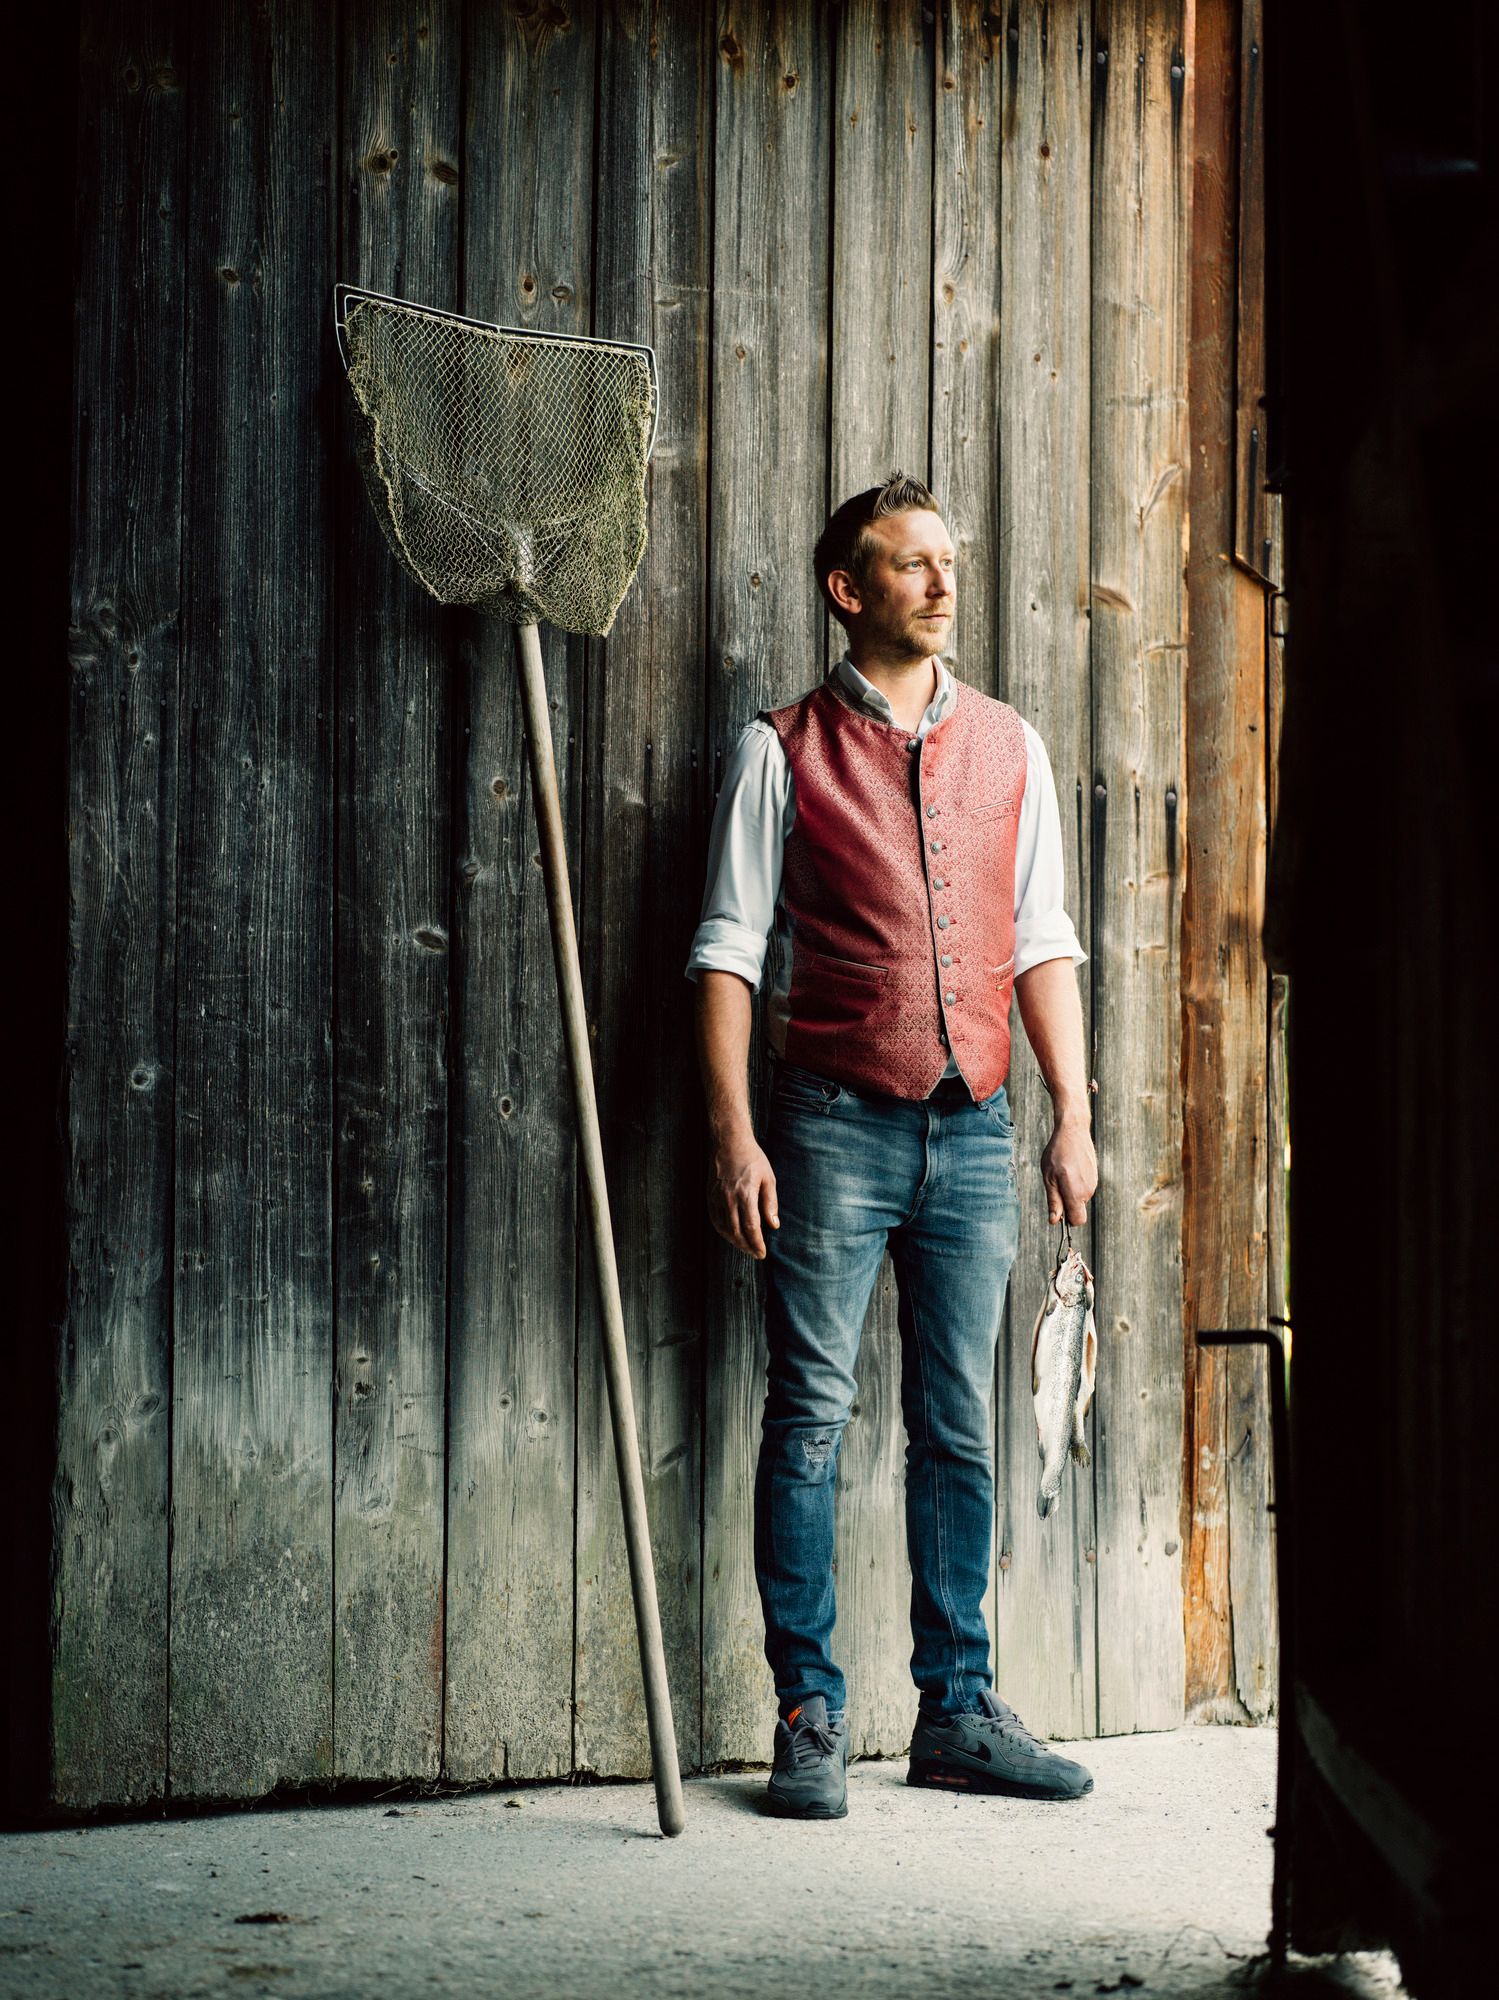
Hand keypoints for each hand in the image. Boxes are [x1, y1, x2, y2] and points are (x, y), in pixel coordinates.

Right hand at [707, 1132, 779, 1258]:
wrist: (728, 1142)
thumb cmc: (752, 1159)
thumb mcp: (768, 1179)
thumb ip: (770, 1204)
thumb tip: (773, 1226)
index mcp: (746, 1194)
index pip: (751, 1227)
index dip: (757, 1243)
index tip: (762, 1253)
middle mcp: (729, 1199)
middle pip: (736, 1232)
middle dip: (747, 1247)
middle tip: (756, 1254)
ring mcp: (717, 1198)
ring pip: (724, 1228)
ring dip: (735, 1241)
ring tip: (746, 1246)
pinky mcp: (710, 1196)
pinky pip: (715, 1220)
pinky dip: (723, 1231)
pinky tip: (732, 1234)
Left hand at [1041, 1114, 1096, 1226]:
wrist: (1073, 1131)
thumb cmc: (1057, 1153)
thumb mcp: (1049, 1178)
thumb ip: (1054, 1201)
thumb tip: (1054, 1221)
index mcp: (1076, 1194)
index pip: (1078, 1221)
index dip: (1067, 1220)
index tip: (1058, 1209)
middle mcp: (1088, 1191)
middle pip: (1078, 1209)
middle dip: (1066, 1202)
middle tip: (1055, 1183)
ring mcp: (1093, 1183)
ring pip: (1080, 1197)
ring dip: (1070, 1191)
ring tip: (1062, 1172)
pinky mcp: (1094, 1175)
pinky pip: (1083, 1187)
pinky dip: (1076, 1182)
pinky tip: (1070, 1167)